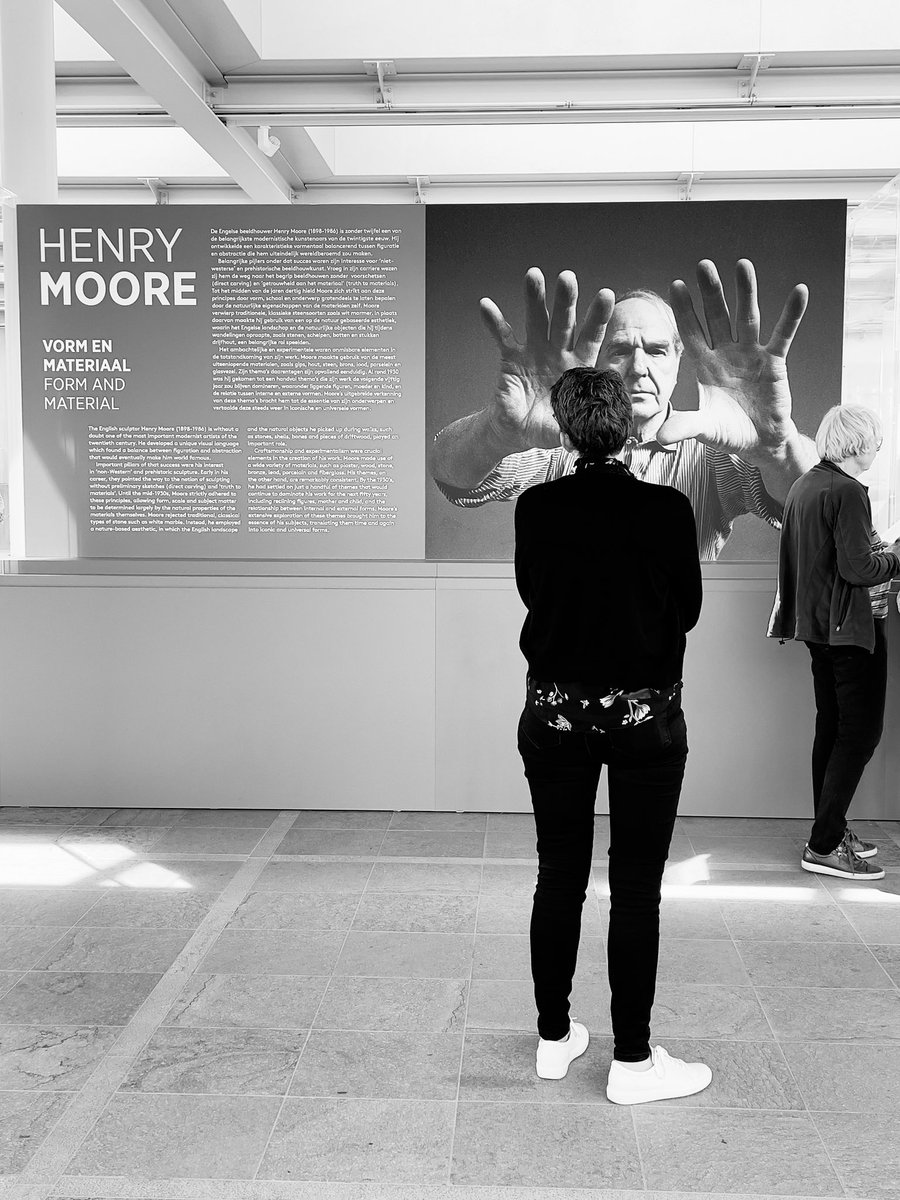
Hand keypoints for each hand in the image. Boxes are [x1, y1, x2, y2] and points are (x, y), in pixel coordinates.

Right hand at [480, 268, 614, 450]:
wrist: (518, 431)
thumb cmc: (548, 426)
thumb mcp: (565, 430)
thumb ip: (573, 429)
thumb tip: (582, 439)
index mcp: (578, 366)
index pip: (591, 337)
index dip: (598, 317)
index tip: (606, 294)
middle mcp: (558, 352)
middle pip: (564, 321)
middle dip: (566, 299)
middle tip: (567, 277)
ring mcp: (535, 351)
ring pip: (536, 319)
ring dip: (534, 298)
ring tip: (533, 275)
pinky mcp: (511, 357)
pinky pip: (502, 336)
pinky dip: (494, 322)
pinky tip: (486, 305)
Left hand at [659, 260, 807, 463]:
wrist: (760, 442)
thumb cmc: (729, 433)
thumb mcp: (704, 430)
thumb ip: (684, 427)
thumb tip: (657, 437)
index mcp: (705, 366)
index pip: (691, 332)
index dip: (684, 311)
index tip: (676, 285)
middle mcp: (726, 354)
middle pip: (717, 317)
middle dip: (711, 292)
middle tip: (704, 265)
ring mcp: (751, 354)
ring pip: (747, 317)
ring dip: (746, 292)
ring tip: (742, 264)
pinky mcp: (774, 362)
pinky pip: (783, 334)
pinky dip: (792, 314)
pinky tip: (800, 291)